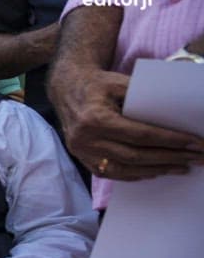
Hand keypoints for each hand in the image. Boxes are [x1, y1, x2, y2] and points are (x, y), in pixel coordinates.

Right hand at [52, 66, 203, 180]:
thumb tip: (176, 119)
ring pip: (125, 169)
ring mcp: (82, 152)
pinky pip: (112, 173)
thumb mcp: (120, 83)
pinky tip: (155, 171)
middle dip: (170, 158)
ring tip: (181, 167)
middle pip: (136, 155)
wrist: (67, 88)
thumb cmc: (97, 84)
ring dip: (156, 170)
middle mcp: (86, 139)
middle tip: (196, 158)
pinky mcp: (82, 158)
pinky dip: (135, 174)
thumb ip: (144, 100)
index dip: (171, 141)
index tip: (195, 143)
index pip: (141, 135)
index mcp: (95, 119)